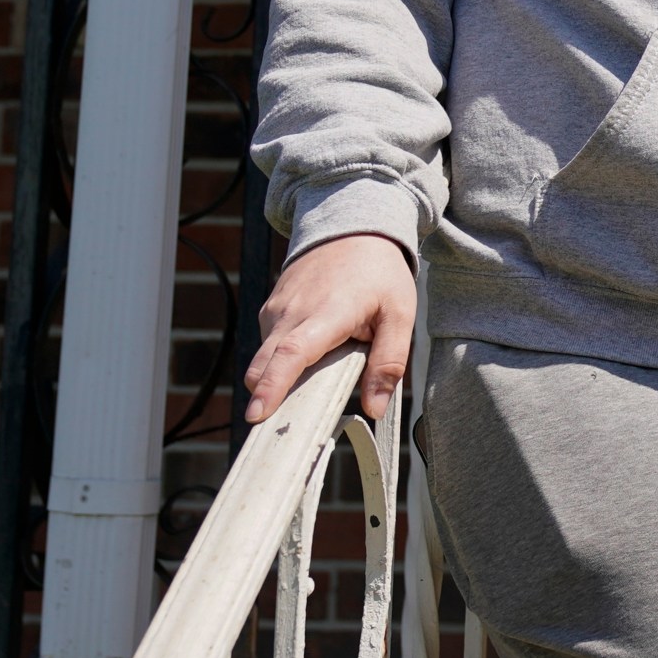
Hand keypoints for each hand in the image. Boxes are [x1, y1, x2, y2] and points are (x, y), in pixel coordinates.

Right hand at [244, 233, 415, 422]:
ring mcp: (277, 308)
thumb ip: (389, 362)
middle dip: (266, 398)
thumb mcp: (400, 314)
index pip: (292, 353)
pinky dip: (282, 360)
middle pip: (265, 365)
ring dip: (279, 377)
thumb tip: (374, 408)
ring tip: (313, 381)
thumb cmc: (379, 272)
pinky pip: (269, 344)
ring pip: (265, 358)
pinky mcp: (271, 308)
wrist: (354, 226)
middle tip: (279, 430)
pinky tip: (311, 355)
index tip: (256, 414)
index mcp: (327, 313)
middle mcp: (292, 311)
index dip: (273, 386)